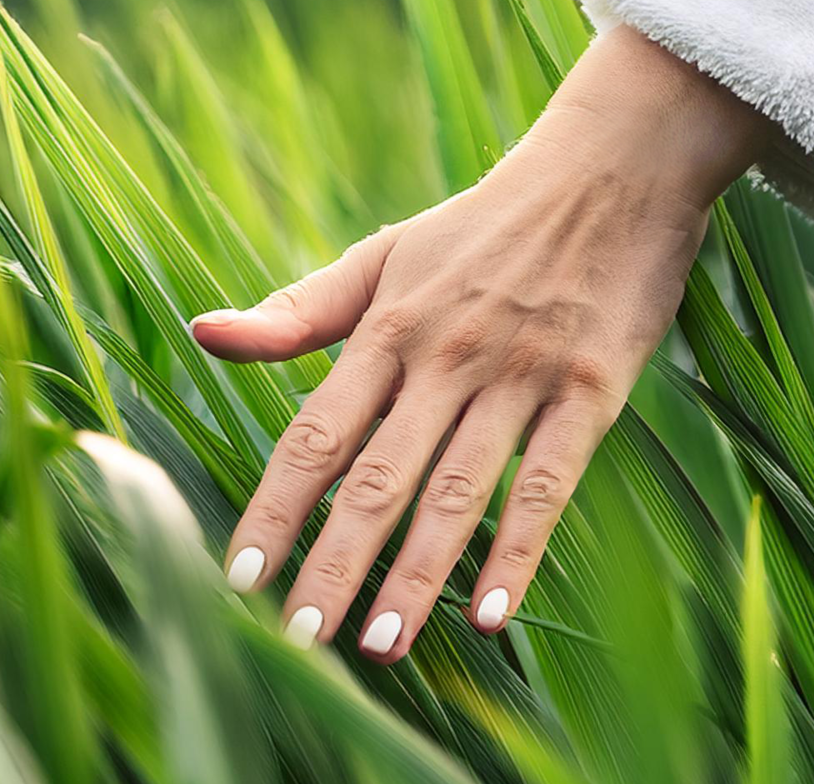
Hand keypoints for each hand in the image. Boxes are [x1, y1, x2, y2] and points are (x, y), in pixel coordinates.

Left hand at [191, 25, 772, 662]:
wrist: (611, 169)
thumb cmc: (485, 224)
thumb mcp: (383, 255)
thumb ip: (297, 311)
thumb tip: (202, 334)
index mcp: (387, 328)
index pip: (316, 434)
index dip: (275, 508)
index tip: (237, 578)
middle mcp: (445, 356)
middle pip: (379, 476)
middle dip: (335, 561)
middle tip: (300, 638)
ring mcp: (519, 375)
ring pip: (457, 490)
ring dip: (418, 573)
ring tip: (380, 644)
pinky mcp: (590, 389)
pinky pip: (548, 482)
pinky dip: (518, 549)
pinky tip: (491, 614)